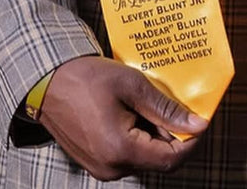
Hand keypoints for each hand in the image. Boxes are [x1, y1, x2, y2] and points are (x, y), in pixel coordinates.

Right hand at [38, 56, 207, 180]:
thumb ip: (165, 108)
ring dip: (155, 133)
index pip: (171, 158)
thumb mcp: (131, 85)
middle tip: (178, 105)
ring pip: (143, 156)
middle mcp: (111, 167)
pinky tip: (137, 110)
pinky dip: (139, 135)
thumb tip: (196, 124)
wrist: (46, 82)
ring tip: (154, 102)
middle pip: (158, 159)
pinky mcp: (96, 161)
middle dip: (173, 134)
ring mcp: (102, 167)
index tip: (199, 118)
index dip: (190, 140)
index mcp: (120, 150)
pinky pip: (127, 154)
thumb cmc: (86, 78)